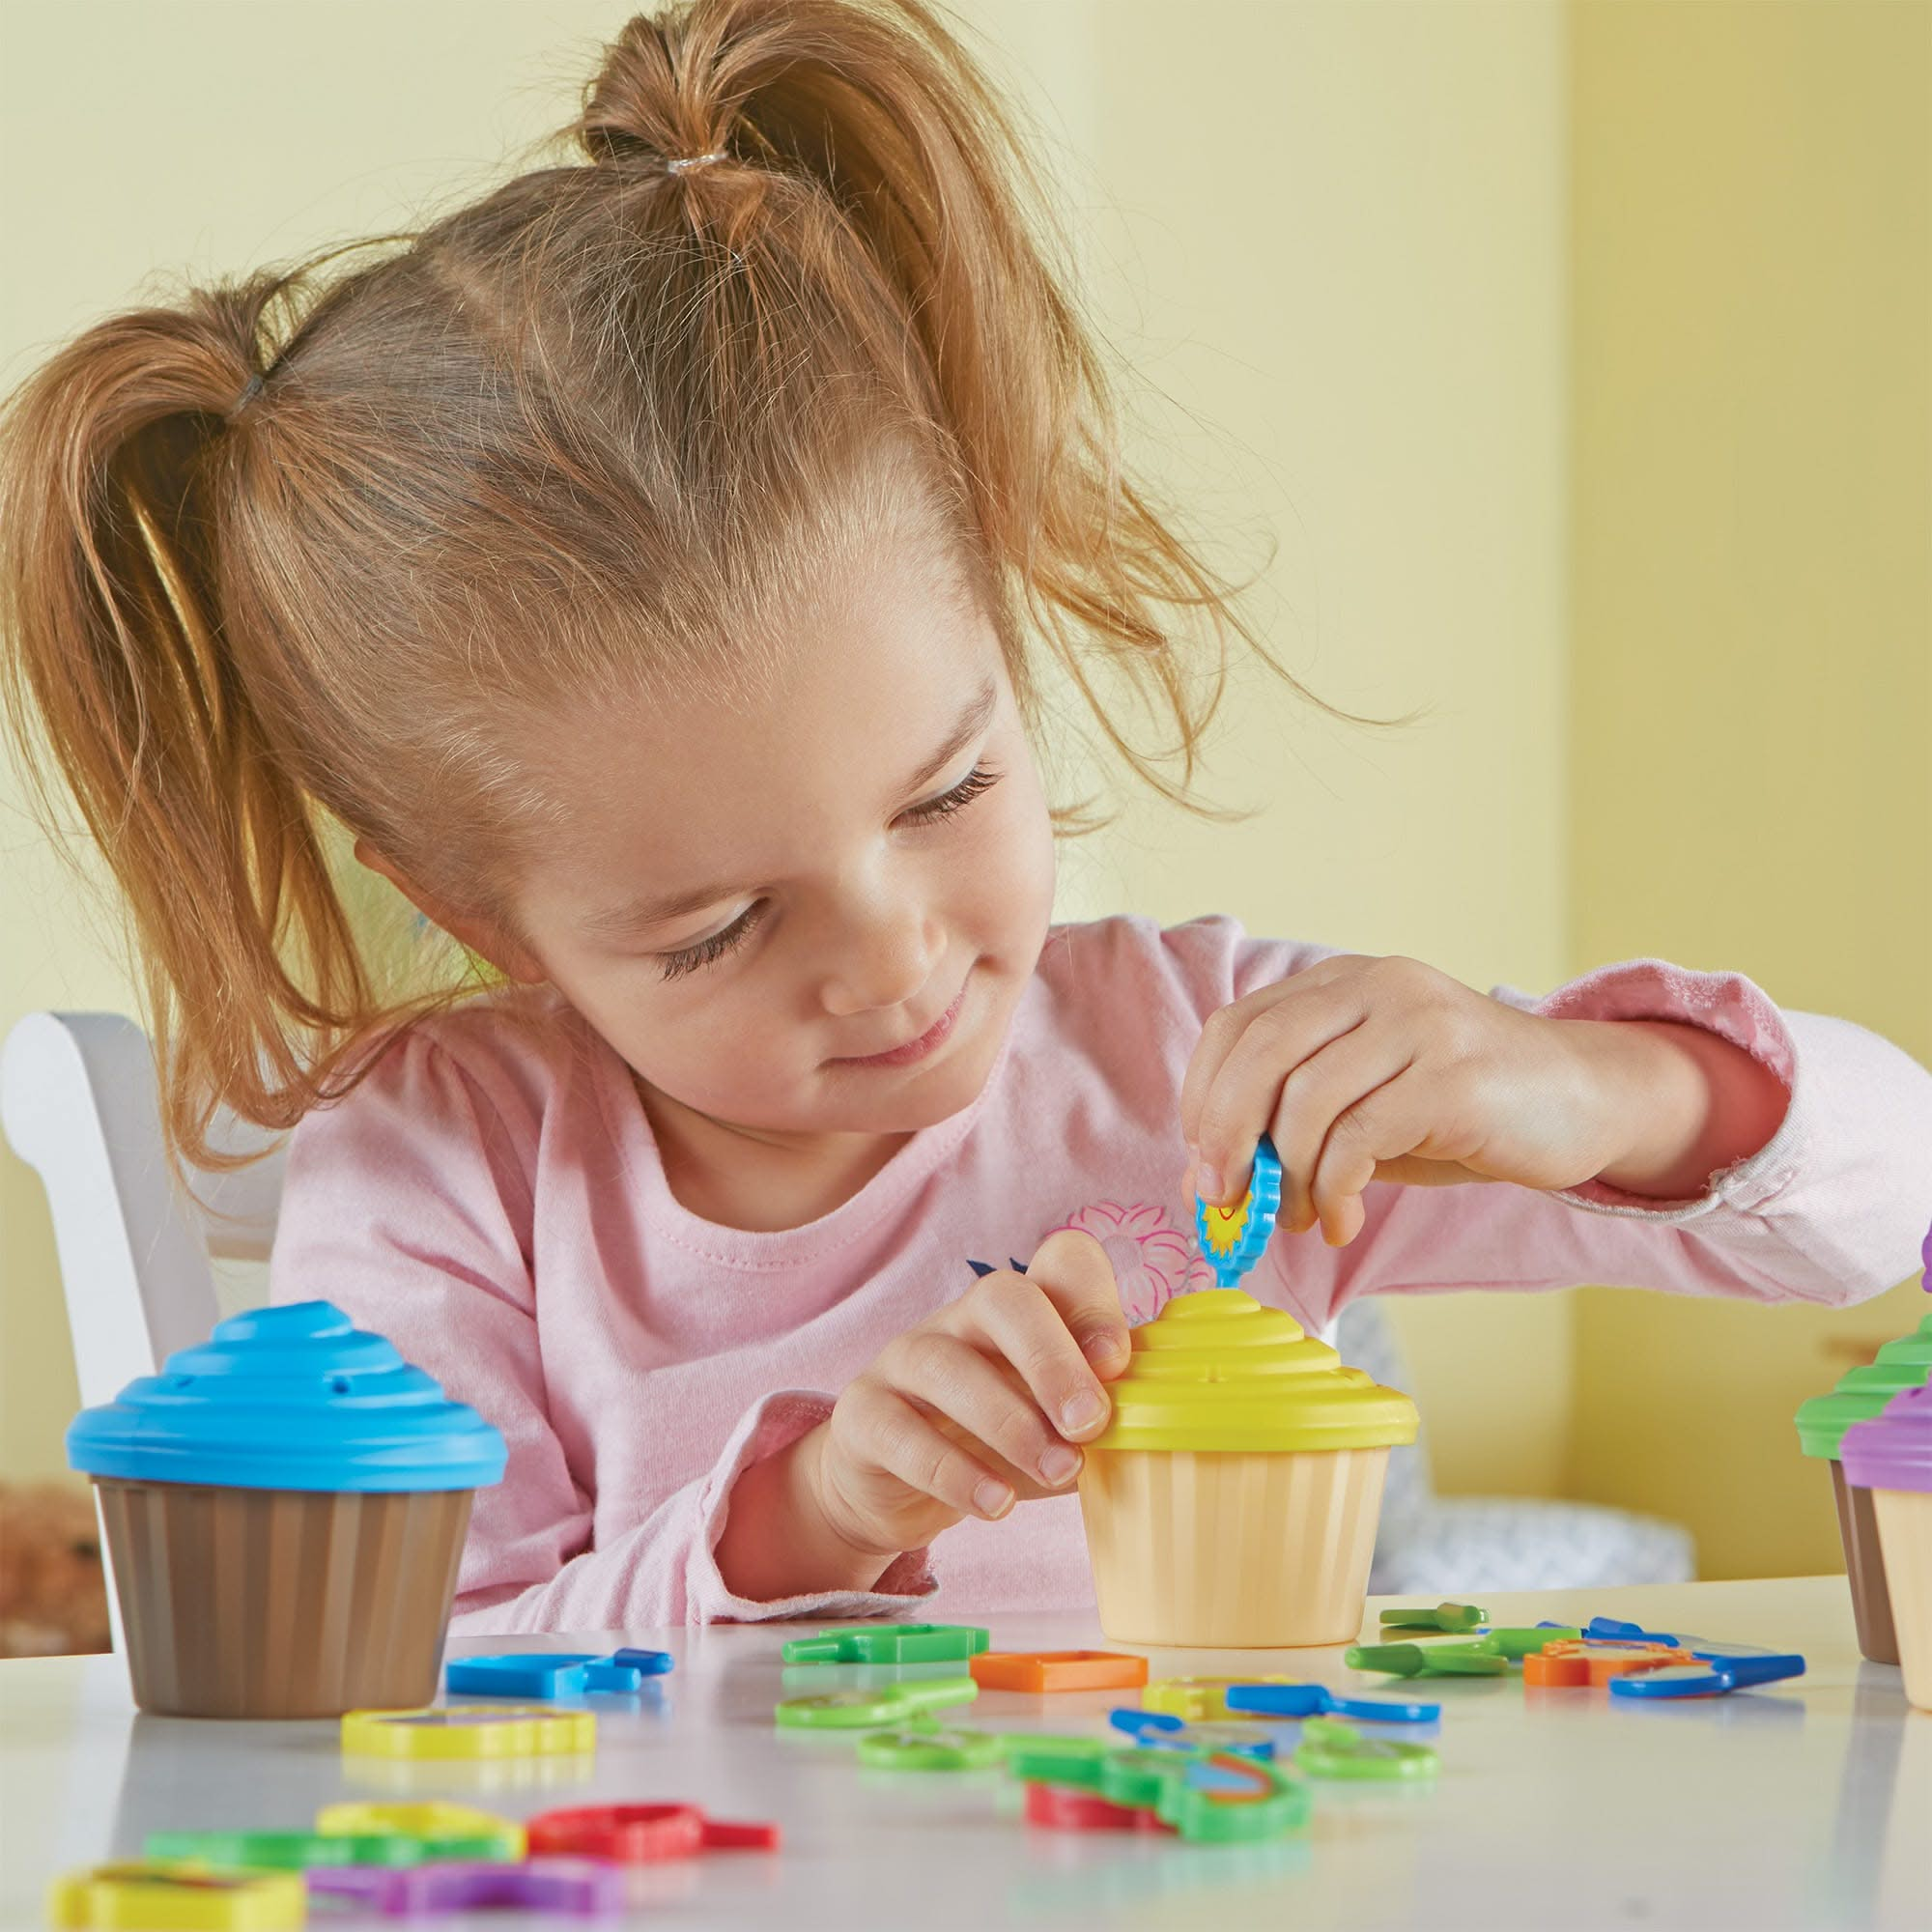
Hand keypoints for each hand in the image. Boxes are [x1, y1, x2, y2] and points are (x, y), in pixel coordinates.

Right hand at [804, 1229, 1131, 1561]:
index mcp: (1022, 1311)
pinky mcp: (863, 1415)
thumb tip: (1156, 1428)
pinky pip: (901, 1432)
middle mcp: (961, 1320)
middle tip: (1089, 1423)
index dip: (1095, 1302)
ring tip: (1058, 1471)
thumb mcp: (1053, 1424)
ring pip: (947, 1365)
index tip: (1120, 1364)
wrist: (895, 1489)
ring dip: (1009, 1422)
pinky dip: (953, 1471)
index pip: (1061, 1263)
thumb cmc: (995, 1443)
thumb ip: (1094, 1417)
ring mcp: (905, 1360)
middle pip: (1003, 1295)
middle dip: (1052, 1358)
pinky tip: (996, 1503)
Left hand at [1180, 953, 1784, 1247]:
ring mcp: (1418, 1024)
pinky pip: (1359, 1137)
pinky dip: (1333, 1191)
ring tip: (1298, 1219)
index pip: (1238, 1025)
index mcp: (1343, 982)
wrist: (1584, 1100)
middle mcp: (1376, 986)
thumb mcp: (1365, 1102)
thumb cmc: (1462, 1109)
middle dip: (1225, 1135)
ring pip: (1306, 1101)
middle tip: (1223, 1199)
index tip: (1204, 1165)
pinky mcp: (1453, 1074)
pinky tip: (1340, 1222)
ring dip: (1286, 1177)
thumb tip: (1210, 1180)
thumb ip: (1293, 1121)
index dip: (1204, 1098)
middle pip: (1260, 1053)